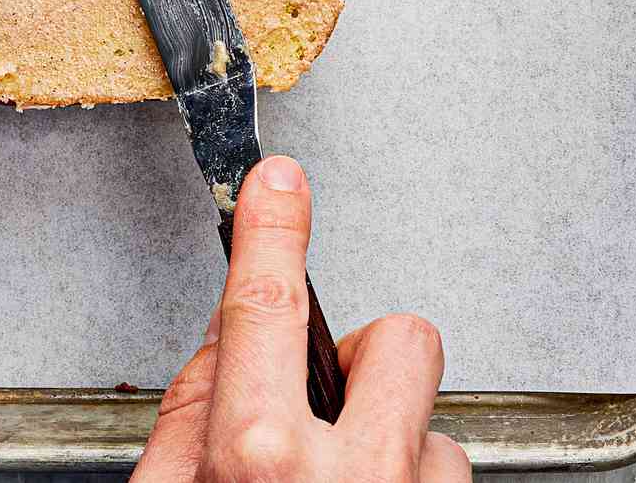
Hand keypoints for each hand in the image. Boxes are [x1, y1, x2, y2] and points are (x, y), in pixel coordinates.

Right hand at [133, 156, 470, 482]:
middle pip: (398, 342)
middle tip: (331, 406)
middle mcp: (347, 476)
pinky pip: (446, 470)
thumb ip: (189, 413)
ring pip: (431, 421)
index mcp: (259, 457)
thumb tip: (227, 337)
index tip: (278, 183)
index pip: (267, 306)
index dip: (272, 231)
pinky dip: (410, 480)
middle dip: (366, 357)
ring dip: (390, 441)